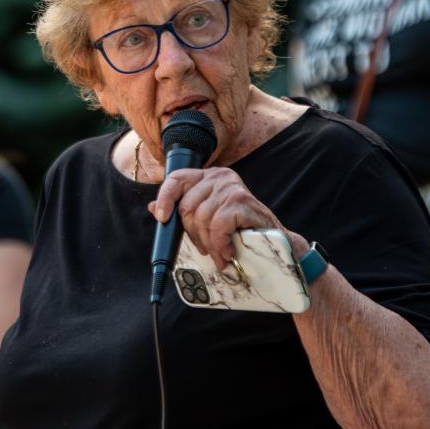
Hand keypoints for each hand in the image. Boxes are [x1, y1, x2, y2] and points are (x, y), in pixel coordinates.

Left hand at [148, 167, 307, 268]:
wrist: (275, 242)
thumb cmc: (239, 230)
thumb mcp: (207, 219)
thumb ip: (183, 212)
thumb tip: (153, 208)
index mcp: (208, 176)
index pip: (176, 178)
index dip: (165, 198)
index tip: (162, 218)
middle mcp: (219, 176)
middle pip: (186, 206)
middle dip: (194, 234)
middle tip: (207, 248)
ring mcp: (231, 186)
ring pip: (201, 219)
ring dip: (209, 244)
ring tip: (221, 252)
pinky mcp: (241, 200)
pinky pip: (217, 226)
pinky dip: (220, 244)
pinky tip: (229, 251)